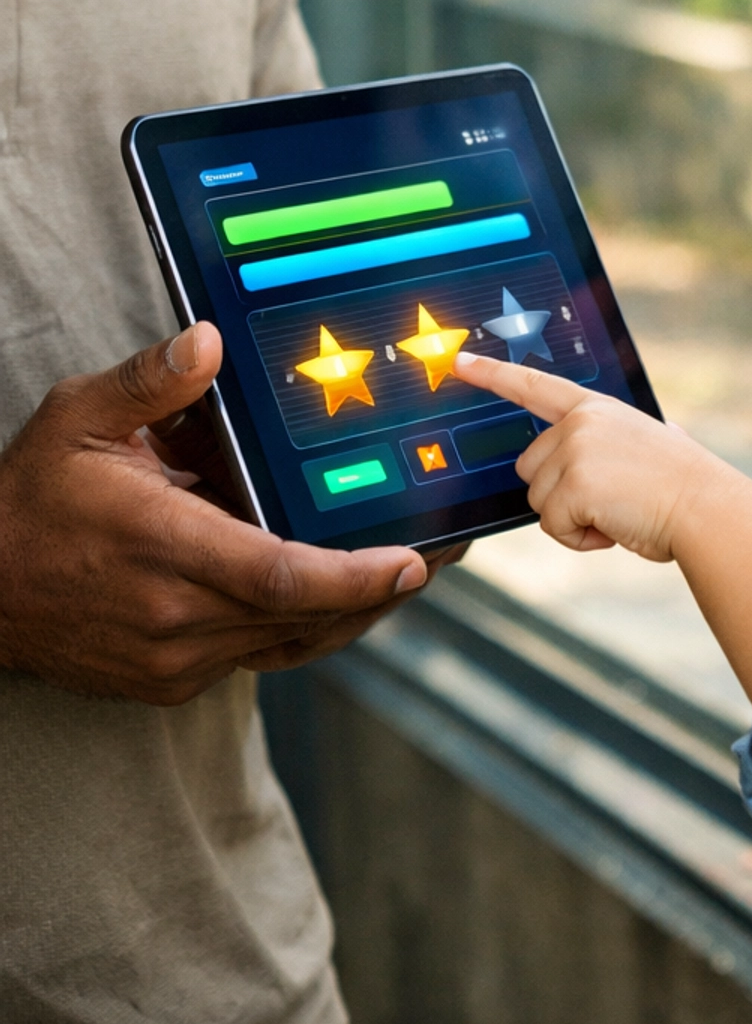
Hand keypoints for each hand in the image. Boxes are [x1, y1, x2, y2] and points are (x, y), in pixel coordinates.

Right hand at [0, 323, 432, 704]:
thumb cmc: (28, 497)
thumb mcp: (79, 417)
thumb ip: (151, 381)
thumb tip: (210, 342)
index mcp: (163, 549)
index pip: (280, 575)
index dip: (353, 576)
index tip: (409, 562)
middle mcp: (173, 617)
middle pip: (301, 616)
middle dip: (375, 591)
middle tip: (438, 556)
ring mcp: (171, 660)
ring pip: (285, 643)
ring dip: (346, 614)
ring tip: (402, 575)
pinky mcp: (167, 681)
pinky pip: (255, 657)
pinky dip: (299, 628)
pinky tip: (333, 596)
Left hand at [454, 352, 751, 705]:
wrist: (707, 508)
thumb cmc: (687, 487)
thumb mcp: (659, 445)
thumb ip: (640, 440)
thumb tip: (673, 437)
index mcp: (596, 408)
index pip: (534, 385)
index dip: (493, 374)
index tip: (459, 362)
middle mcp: (580, 421)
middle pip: (529, 467)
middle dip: (558, 493)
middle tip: (607, 500)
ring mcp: (574, 450)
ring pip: (539, 501)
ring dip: (573, 520)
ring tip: (618, 513)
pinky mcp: (572, 484)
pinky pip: (552, 526)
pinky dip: (580, 539)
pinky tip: (614, 527)